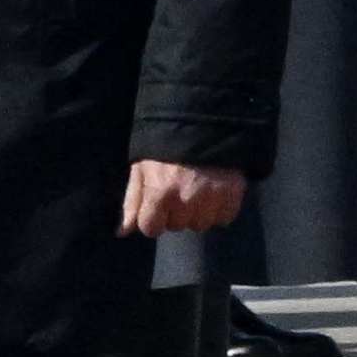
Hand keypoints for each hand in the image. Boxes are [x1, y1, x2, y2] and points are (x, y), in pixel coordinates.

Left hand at [121, 159, 246, 237]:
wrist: (204, 124)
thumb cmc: (164, 147)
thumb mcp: (141, 169)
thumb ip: (133, 201)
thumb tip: (122, 232)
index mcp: (159, 193)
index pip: (151, 229)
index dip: (152, 218)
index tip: (157, 205)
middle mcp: (186, 201)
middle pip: (176, 226)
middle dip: (175, 212)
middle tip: (178, 190)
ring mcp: (211, 200)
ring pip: (200, 225)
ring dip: (197, 213)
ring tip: (196, 190)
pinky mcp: (234, 196)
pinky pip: (224, 218)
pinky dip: (219, 209)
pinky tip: (213, 192)